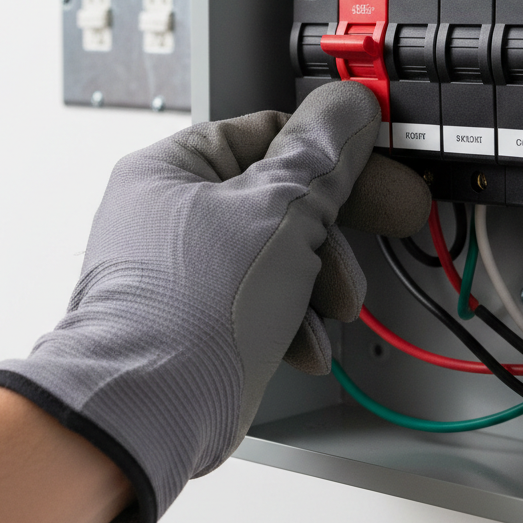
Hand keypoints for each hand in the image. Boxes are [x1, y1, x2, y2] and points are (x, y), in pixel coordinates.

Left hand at [0, 82, 429, 522]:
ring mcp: (179, 269)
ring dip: (315, 283)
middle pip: (278, 200)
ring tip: (328, 309)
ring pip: (275, 254)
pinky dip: (288, 320)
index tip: (377, 172)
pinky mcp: (192, 319)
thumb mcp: (279, 216)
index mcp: (173, 166)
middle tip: (369, 242)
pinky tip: (303, 345)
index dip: (333, 155)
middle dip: (328, 235)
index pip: (270, 134)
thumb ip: (321, 158)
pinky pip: (257, 300)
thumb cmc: (187, 313)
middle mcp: (168, 213)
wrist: (144, 415)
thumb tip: (348, 107)